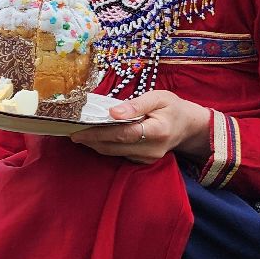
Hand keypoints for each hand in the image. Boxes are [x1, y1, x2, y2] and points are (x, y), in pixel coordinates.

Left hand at [72, 90, 211, 163]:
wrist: (188, 127)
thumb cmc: (172, 108)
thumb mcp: (159, 97)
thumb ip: (136, 104)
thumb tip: (113, 113)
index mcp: (158, 130)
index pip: (122, 134)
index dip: (99, 134)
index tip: (78, 132)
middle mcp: (152, 149)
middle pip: (114, 146)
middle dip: (91, 140)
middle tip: (71, 132)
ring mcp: (148, 158)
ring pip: (114, 153)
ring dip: (95, 144)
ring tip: (79, 133)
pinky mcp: (143, 162)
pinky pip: (120, 154)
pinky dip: (106, 146)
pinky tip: (96, 137)